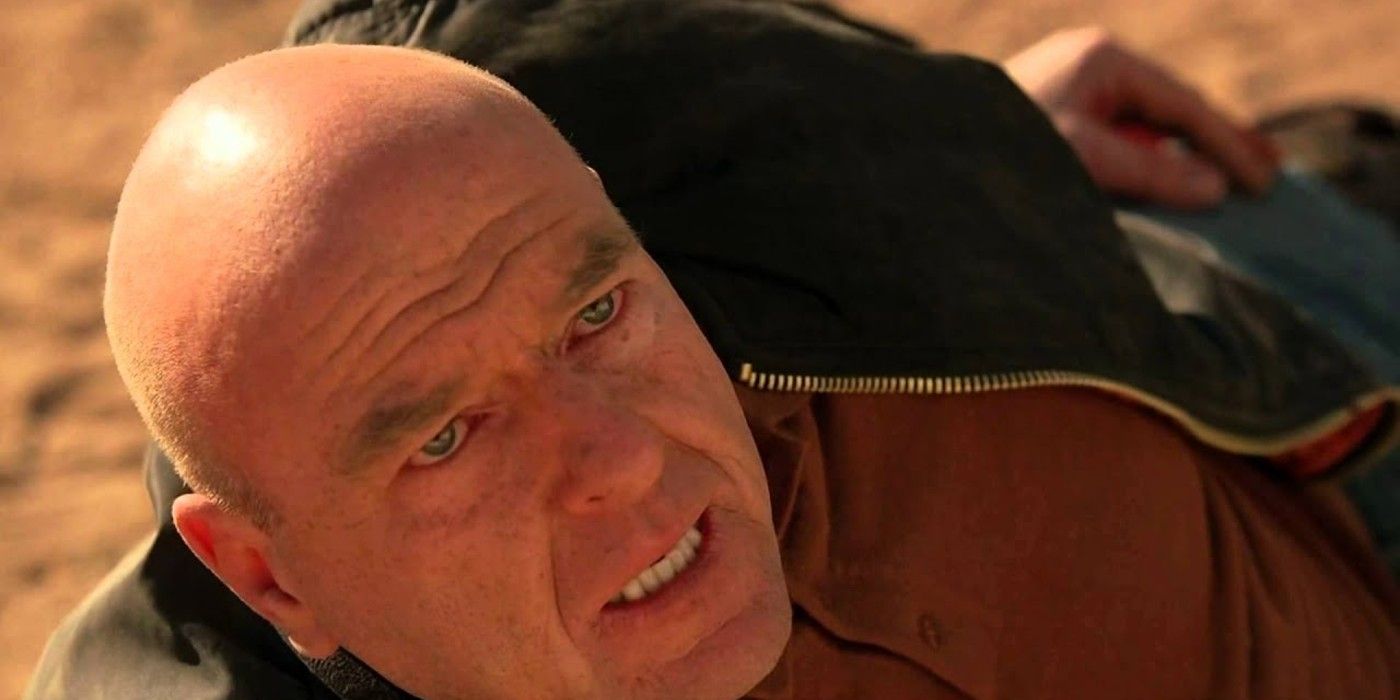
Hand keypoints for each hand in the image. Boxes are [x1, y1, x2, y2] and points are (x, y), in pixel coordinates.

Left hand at [1004, 27, 1279, 208]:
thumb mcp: (1082, 159)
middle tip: (1271, 174)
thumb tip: (1214, 188)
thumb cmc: (998, 148)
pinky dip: (1149, 163)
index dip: (1228, 145)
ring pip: (1146, 127)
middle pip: (1172, 110)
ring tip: (1234, 182)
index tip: (1264, 181)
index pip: (1183, 105)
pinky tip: (1172, 184)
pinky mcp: (1055, 118)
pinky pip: (1118, 141)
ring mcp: (1074, 90)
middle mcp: (1091, 67)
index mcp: (1103, 60)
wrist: (927, 151)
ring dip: (1186, 157)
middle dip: (1219, 144)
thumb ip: (1150, 172)